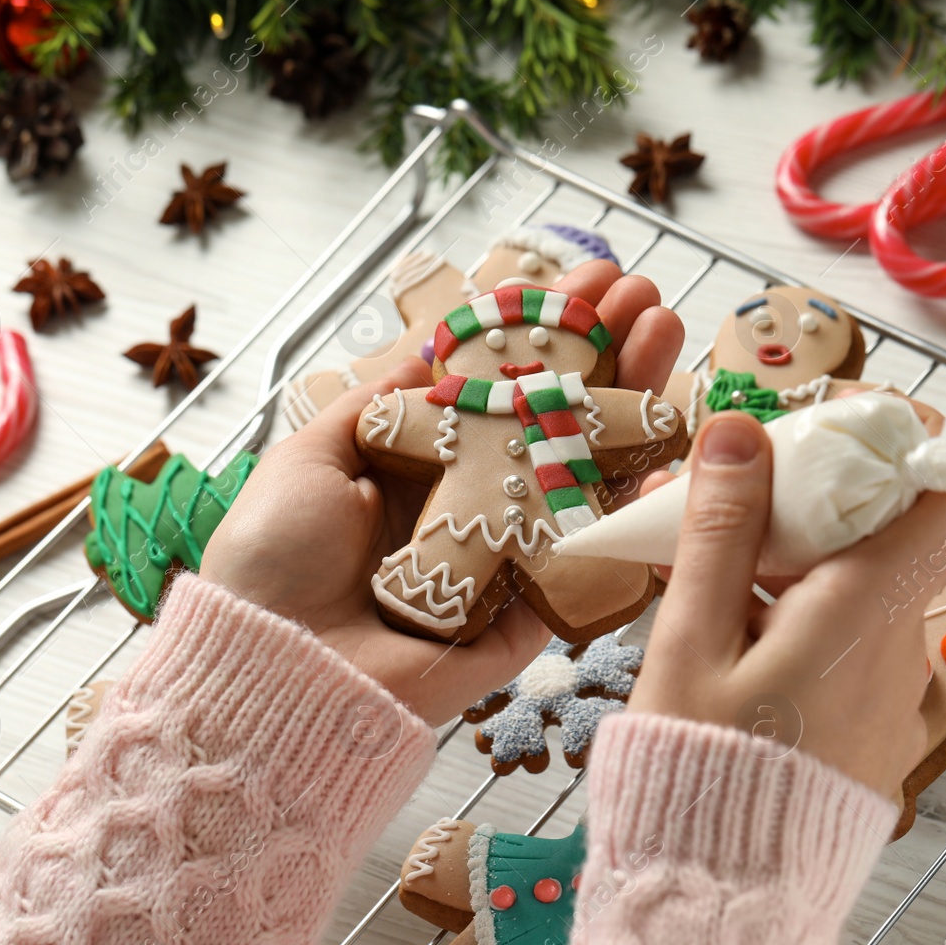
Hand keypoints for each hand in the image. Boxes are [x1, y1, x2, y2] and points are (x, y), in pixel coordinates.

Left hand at [201, 261, 685, 724]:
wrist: (275, 663)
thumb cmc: (275, 558)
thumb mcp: (313, 455)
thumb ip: (381, 403)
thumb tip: (429, 346)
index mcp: (420, 465)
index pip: (499, 387)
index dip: (543, 334)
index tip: (585, 281)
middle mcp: (469, 505)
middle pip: (555, 419)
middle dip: (602, 352)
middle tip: (643, 296)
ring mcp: (507, 556)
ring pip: (586, 474)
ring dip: (634, 402)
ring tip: (667, 332)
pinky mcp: (531, 613)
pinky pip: (592, 559)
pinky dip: (635, 508)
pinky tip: (670, 444)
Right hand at [627, 405, 945, 796]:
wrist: (723, 909)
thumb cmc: (700, 775)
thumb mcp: (689, 644)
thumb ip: (718, 531)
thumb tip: (740, 429)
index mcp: (867, 611)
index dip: (912, 447)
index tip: (831, 439)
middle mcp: (899, 645)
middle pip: (887, 530)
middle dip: (804, 498)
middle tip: (711, 500)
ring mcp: (889, 690)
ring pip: (857, 584)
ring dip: (786, 557)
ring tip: (687, 570)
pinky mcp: (867, 725)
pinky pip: (844, 639)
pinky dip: (793, 613)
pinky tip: (716, 633)